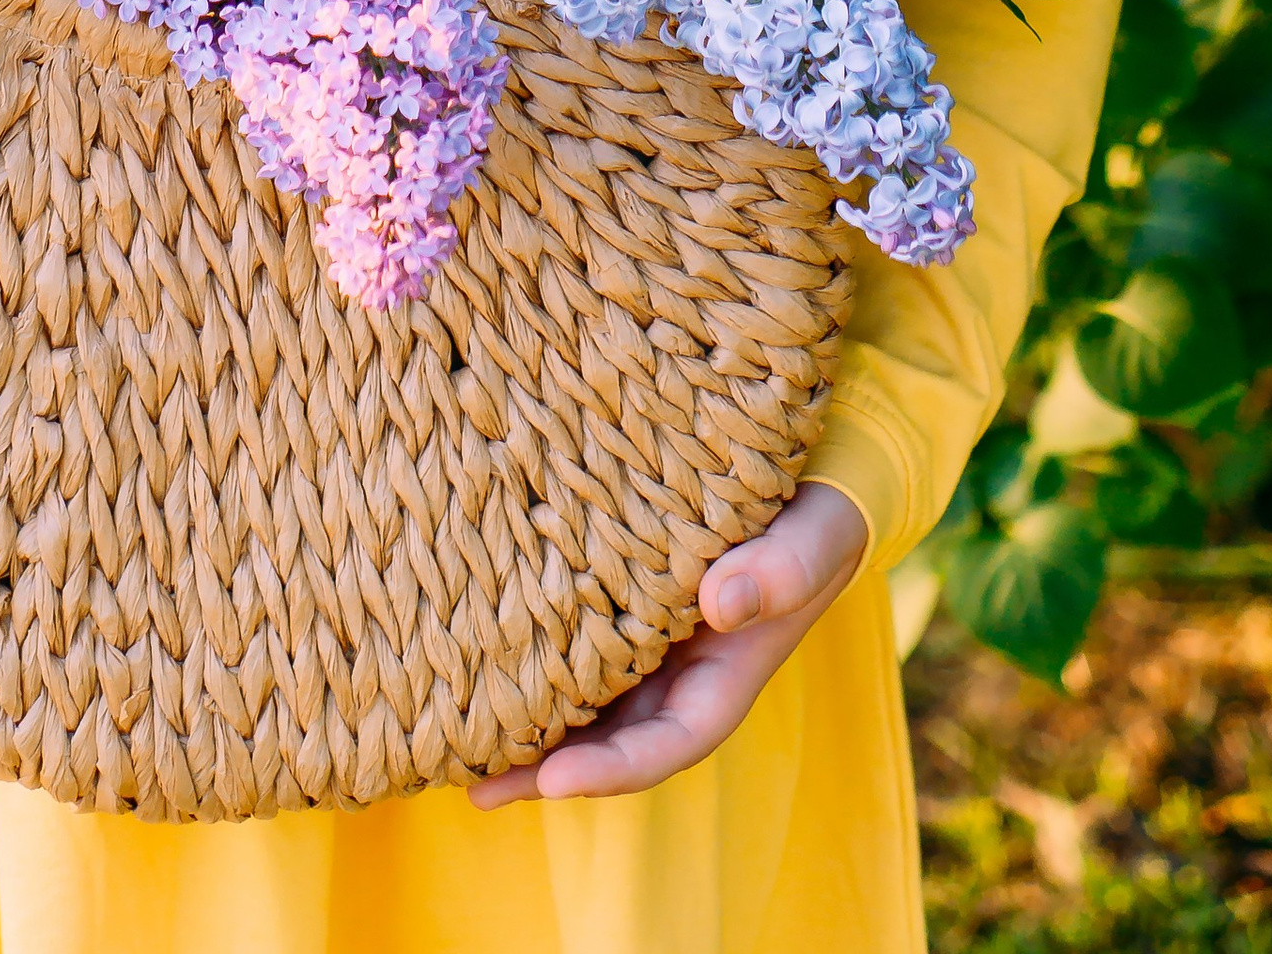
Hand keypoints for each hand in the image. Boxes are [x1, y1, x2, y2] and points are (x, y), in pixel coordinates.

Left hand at [467, 479, 867, 807]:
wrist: (807, 484)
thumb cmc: (815, 518)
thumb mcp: (813, 537)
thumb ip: (781, 572)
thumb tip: (721, 605)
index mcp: (725, 677)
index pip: (671, 743)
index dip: (615, 769)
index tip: (555, 780)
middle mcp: (680, 676)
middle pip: (613, 741)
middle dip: (549, 771)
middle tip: (478, 788)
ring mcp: (647, 645)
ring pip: (586, 702)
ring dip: (531, 731)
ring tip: (456, 749)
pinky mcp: (618, 603)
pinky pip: (573, 644)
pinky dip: (533, 664)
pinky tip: (478, 664)